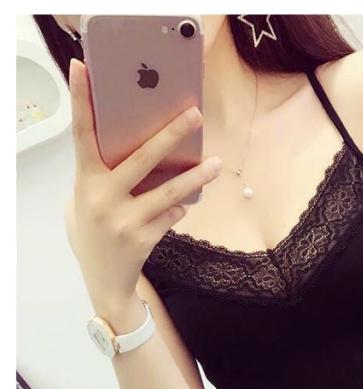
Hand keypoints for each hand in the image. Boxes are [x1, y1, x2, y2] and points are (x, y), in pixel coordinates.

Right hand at [64, 57, 221, 315]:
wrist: (103, 280)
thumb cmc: (94, 232)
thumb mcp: (88, 200)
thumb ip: (107, 176)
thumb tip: (146, 151)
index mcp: (86, 181)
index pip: (81, 133)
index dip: (80, 100)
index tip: (82, 68)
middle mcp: (103, 198)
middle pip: (141, 157)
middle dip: (170, 134)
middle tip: (194, 114)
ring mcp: (124, 220)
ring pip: (169, 191)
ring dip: (196, 176)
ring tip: (216, 163)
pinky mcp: (144, 238)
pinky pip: (172, 214)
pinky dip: (179, 207)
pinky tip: (182, 204)